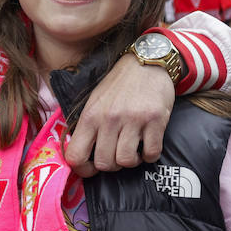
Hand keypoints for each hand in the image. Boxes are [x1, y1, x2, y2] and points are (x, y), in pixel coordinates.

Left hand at [64, 53, 173, 177]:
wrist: (147, 61)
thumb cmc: (118, 85)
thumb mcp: (94, 101)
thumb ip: (88, 127)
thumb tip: (82, 156)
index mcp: (90, 115)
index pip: (75, 155)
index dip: (83, 169)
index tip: (92, 168)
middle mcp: (109, 119)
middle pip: (105, 163)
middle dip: (112, 164)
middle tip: (117, 153)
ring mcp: (133, 120)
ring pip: (127, 161)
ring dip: (132, 160)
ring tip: (134, 149)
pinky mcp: (155, 120)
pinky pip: (151, 153)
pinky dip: (150, 155)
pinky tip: (148, 144)